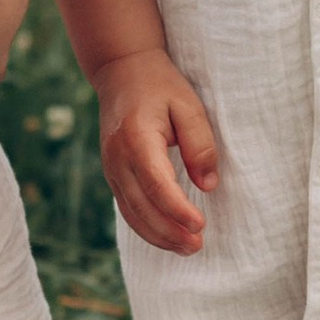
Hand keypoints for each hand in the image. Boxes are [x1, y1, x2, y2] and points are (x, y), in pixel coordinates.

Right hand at [94, 46, 219, 252]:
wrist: (121, 71)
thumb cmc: (160, 85)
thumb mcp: (188, 105)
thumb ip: (199, 144)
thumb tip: (208, 185)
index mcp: (136, 138)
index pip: (157, 184)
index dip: (178, 209)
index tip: (200, 225)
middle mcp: (117, 157)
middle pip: (142, 206)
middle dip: (170, 232)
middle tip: (198, 246)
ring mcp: (110, 167)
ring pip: (132, 213)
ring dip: (159, 236)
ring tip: (188, 248)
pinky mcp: (112, 173)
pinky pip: (127, 208)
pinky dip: (146, 227)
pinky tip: (167, 237)